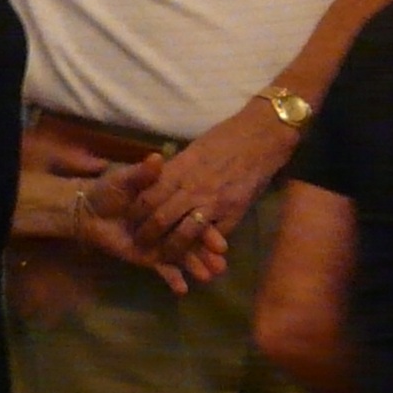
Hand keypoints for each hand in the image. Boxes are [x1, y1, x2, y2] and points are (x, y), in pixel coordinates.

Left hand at [75, 155, 230, 294]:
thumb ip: (142, 172)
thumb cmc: (110, 190)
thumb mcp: (126, 178)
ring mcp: (162, 241)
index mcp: (173, 201)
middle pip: (194, 237)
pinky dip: (172, 278)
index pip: (194, 214)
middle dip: (207, 251)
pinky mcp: (149, 257)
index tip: (220, 238)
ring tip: (208, 277)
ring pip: (182, 254)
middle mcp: (172, 222)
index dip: (206, 226)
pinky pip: (164, 269)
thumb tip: (157, 158)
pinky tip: (183, 289)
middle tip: (222, 263)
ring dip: (195, 266)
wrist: (89, 211)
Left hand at [130, 105, 300, 249]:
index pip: (147, 197)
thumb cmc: (225, 139)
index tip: (130, 221)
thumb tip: (154, 182)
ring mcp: (213, 203)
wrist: (261, 136)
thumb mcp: (193, 150)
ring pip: (183, 235)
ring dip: (172, 250)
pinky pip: (213, 237)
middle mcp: (192, 188)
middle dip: (147, 236)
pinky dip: (204, 248)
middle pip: (160, 219)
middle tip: (140, 244)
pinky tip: (197, 254)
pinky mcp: (233, 212)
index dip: (136, 213)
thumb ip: (174, 169)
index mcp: (179, 170)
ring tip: (164, 257)